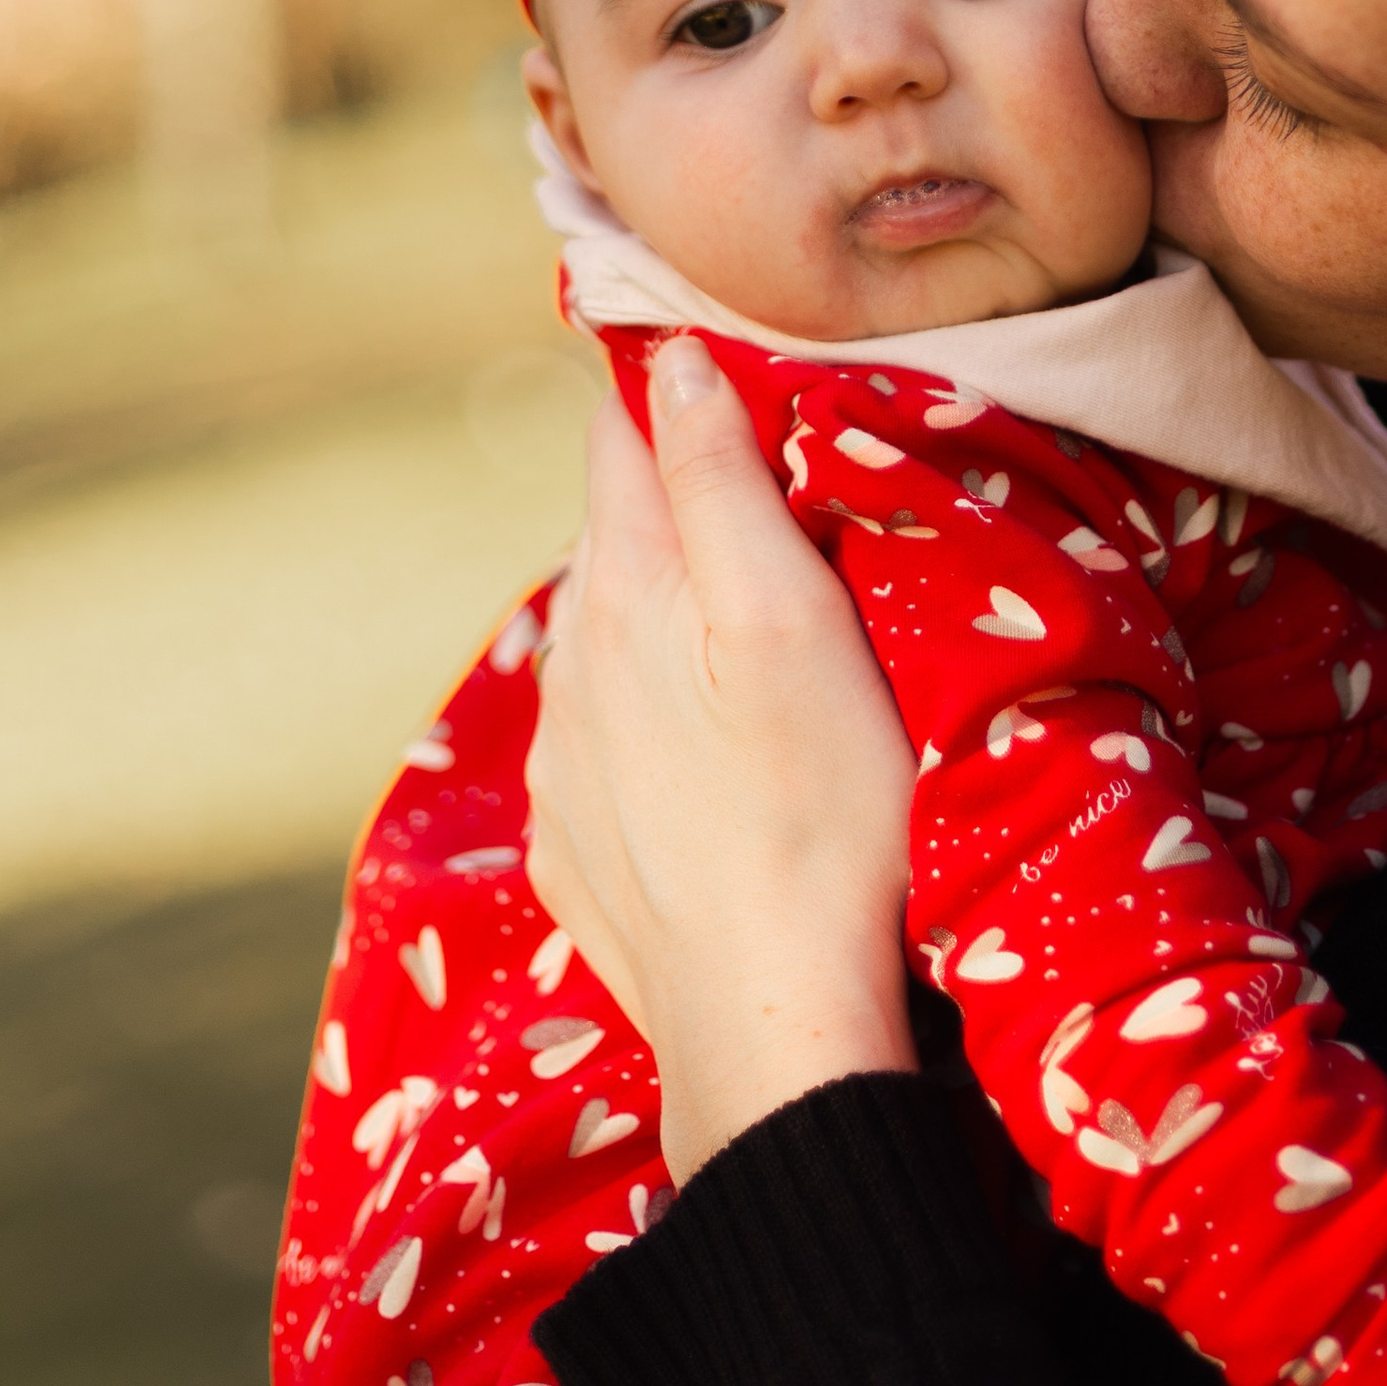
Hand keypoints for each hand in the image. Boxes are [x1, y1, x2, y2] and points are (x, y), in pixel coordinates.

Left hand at [526, 338, 917, 1177]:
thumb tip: (669, 355)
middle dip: (670, 497)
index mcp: (624, 590)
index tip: (708, 350)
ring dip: (660, 612)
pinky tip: (710, 749)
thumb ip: (718, 480)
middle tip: (759, 483)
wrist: (779, 1035)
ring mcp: (565, 768)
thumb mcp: (792, 621)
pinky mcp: (579, 851)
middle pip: (613, 534)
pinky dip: (649, 717)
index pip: (620, 432)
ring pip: (606, 640)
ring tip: (742, 623)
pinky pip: (603, 743)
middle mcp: (571, 667)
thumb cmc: (821, 815)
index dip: (665, 380)